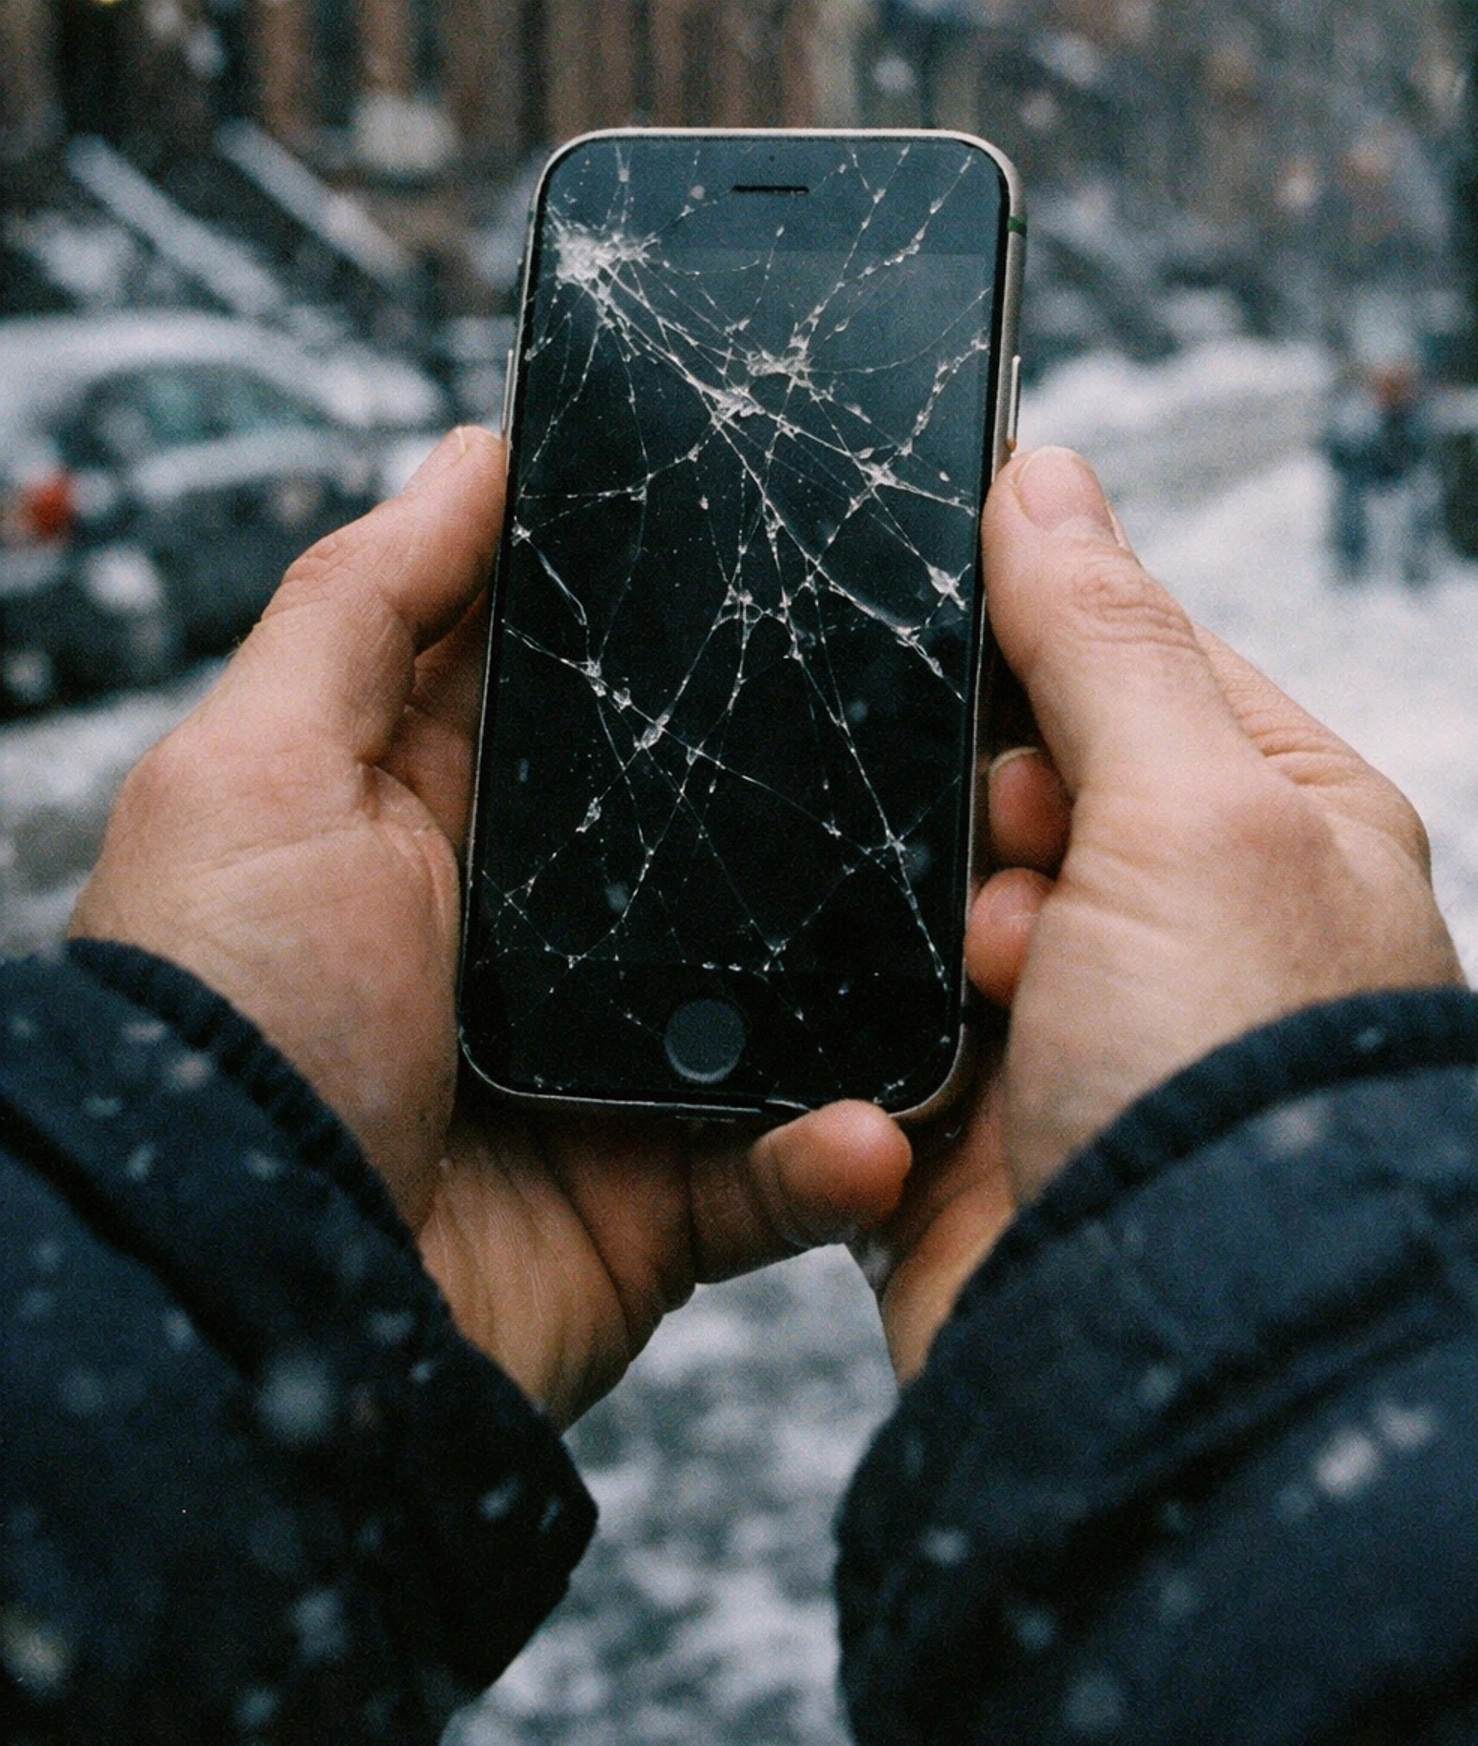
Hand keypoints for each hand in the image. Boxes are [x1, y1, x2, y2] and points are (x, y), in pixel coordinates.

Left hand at [72, 428, 910, 1426]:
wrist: (233, 1296)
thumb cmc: (222, 1014)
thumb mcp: (260, 767)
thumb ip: (367, 602)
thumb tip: (475, 449)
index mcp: (448, 809)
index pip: (599, 686)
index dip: (697, 626)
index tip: (823, 565)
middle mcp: (539, 929)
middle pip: (726, 833)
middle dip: (839, 803)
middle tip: (971, 755)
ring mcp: (606, 1064)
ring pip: (790, 994)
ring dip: (886, 977)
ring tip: (985, 933)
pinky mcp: (652, 1199)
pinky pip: (780, 1167)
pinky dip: (834, 1151)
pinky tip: (875, 1121)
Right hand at [868, 445, 1461, 1381]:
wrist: (1169, 1358)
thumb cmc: (1243, 1085)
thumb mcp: (1199, 811)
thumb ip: (1103, 636)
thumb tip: (1046, 473)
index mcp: (1273, 821)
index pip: (1126, 661)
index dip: (1041, 660)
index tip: (994, 689)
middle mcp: (1178, 920)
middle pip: (1005, 778)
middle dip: (985, 818)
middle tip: (1023, 886)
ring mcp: (1067, 1022)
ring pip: (920, 896)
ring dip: (928, 930)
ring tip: (989, 989)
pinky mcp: (963, 1118)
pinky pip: (868, 1018)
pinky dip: (871, 1025)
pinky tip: (906, 1053)